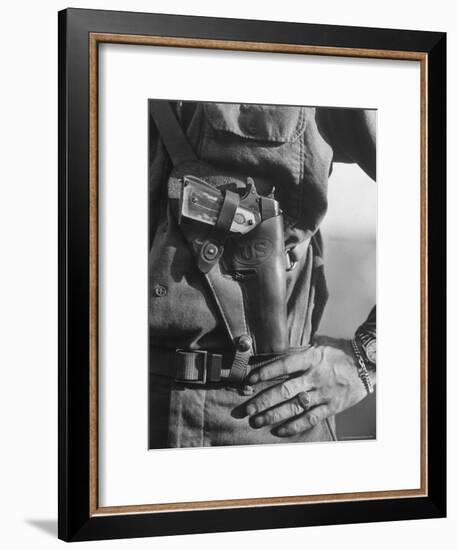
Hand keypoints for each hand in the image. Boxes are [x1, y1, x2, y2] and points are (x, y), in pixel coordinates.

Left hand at [244, 336, 373, 436]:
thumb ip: (298, 353)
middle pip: (284, 390)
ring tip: (256, 421)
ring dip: (273, 415)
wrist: (368, 364)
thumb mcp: (318, 345)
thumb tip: (275, 355)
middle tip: (246, 409)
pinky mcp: (332, 406)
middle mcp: (315, 376)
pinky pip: (311, 418)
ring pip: (294, 407)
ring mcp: (323, 393)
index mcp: (311, 358)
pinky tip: (279, 431)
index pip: (284, 365)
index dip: (265, 372)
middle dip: (263, 401)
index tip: (249, 380)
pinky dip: (294, 426)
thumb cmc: (339, 353)